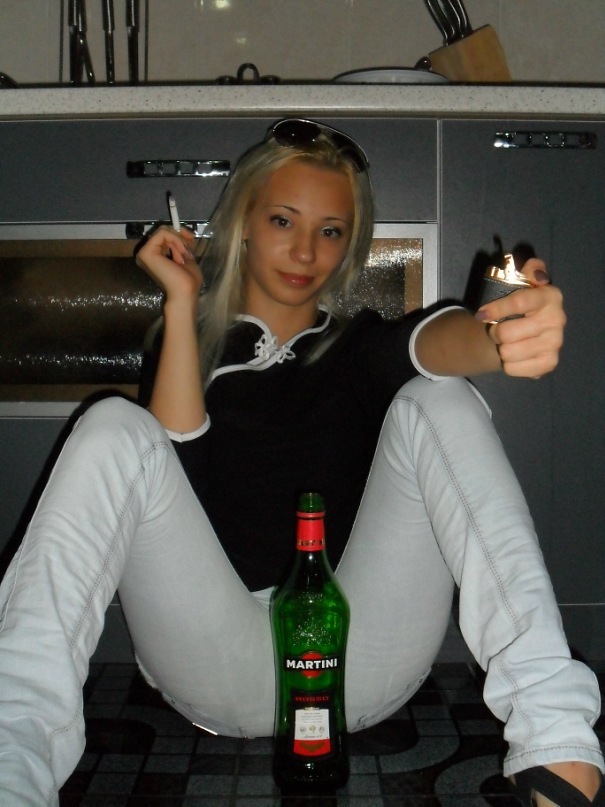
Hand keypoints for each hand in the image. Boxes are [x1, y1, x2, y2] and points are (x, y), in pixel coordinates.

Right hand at [135, 224, 201, 301]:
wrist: (185, 292)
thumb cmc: (187, 281)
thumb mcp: (186, 257)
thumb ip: (182, 245)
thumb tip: (184, 233)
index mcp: (155, 256)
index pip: (164, 236)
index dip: (179, 234)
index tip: (191, 238)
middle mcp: (147, 253)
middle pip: (163, 231)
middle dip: (179, 235)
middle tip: (189, 247)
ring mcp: (144, 253)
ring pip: (163, 231)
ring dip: (178, 240)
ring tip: (184, 254)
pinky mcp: (146, 252)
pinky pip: (162, 234)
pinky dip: (175, 239)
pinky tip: (180, 252)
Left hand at [476, 259, 565, 378]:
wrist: (527, 332)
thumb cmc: (520, 305)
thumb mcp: (522, 281)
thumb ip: (529, 269)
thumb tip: (534, 270)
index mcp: (550, 296)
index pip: (520, 302)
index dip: (497, 309)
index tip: (481, 315)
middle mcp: (557, 319)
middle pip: (508, 333)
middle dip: (495, 333)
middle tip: (495, 331)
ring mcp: (555, 342)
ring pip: (508, 352)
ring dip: (501, 348)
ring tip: (505, 343)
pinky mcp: (549, 362)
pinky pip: (514, 368)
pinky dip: (507, 364)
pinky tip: (513, 355)